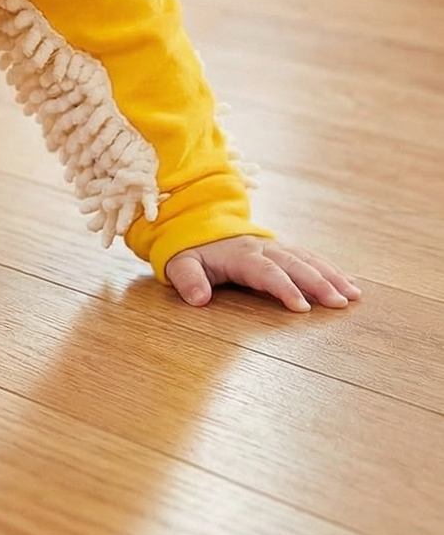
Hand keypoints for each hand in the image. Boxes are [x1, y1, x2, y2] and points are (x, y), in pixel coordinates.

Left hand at [166, 236, 361, 312]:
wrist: (198, 226)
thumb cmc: (192, 251)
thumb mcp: (180, 263)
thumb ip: (188, 279)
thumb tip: (198, 298)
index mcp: (239, 254)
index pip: (265, 272)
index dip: (284, 287)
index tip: (302, 307)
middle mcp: (262, 248)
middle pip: (294, 264)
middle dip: (318, 282)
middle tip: (340, 303)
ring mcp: (275, 247)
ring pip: (307, 259)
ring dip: (331, 275)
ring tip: (354, 295)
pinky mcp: (283, 250)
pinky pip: (310, 257)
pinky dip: (331, 269)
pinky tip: (349, 283)